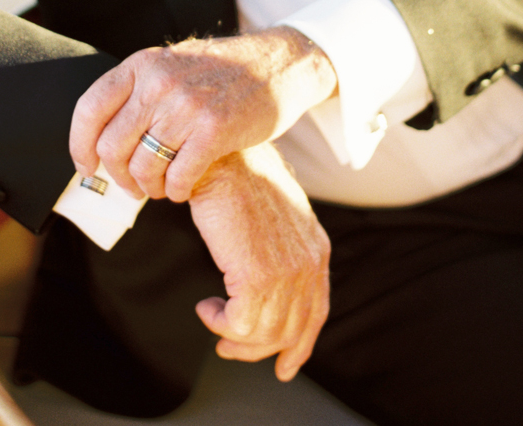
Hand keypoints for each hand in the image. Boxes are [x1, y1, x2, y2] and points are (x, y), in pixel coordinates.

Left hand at [69, 26, 336, 200]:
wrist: (279, 64)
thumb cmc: (222, 71)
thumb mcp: (173, 64)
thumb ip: (140, 91)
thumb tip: (103, 136)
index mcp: (142, 65)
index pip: (90, 109)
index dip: (80, 145)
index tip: (86, 167)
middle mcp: (158, 84)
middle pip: (113, 146)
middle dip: (117, 176)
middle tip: (130, 186)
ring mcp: (186, 107)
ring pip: (143, 167)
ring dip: (147, 187)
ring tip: (159, 187)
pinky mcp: (214, 132)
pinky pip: (178, 177)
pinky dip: (175, 191)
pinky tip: (182, 189)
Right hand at [188, 144, 330, 380]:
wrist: (222, 157)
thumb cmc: (237, 176)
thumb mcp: (272, 214)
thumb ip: (278, 246)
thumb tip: (262, 275)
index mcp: (316, 249)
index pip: (317, 312)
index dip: (300, 344)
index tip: (283, 365)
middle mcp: (309, 264)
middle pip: (292, 331)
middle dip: (258, 349)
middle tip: (228, 347)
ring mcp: (286, 272)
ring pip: (265, 333)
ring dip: (233, 336)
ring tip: (212, 317)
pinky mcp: (256, 276)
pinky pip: (240, 324)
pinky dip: (219, 322)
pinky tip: (206, 306)